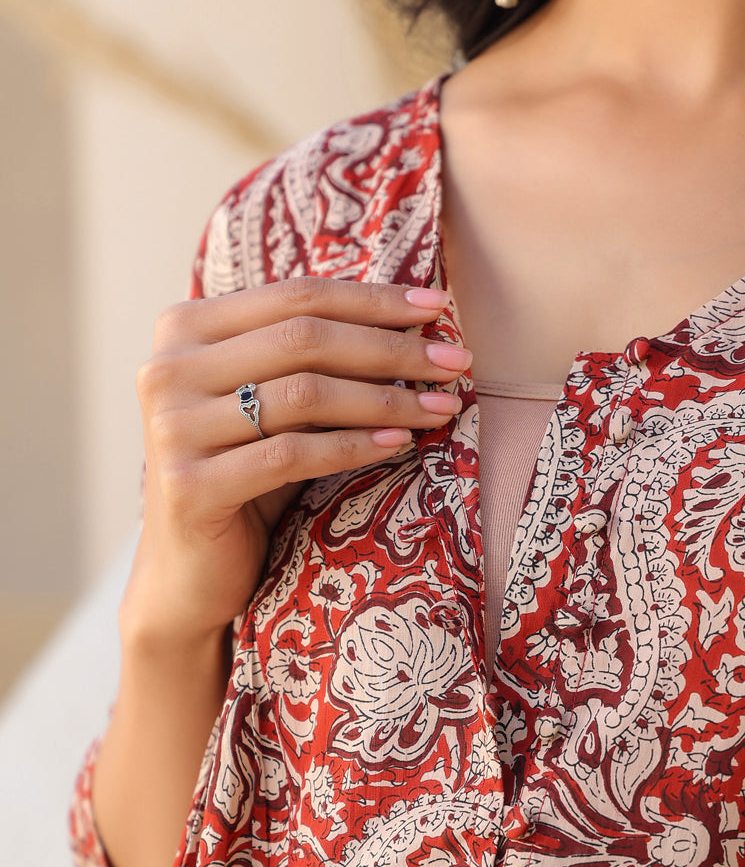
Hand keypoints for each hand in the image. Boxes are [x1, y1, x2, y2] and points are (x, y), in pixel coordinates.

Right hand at [124, 277, 468, 643]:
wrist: (189, 571)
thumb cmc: (246, 472)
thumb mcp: (273, 401)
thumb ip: (312, 355)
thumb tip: (416, 318)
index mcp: (184, 327)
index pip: (296, 296)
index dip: (372, 299)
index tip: (438, 307)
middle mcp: (166, 369)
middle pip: (304, 340)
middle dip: (391, 348)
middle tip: (456, 361)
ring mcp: (171, 428)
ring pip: (303, 394)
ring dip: (385, 399)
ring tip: (441, 406)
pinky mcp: (188, 486)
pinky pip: (291, 454)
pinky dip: (354, 446)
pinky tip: (400, 445)